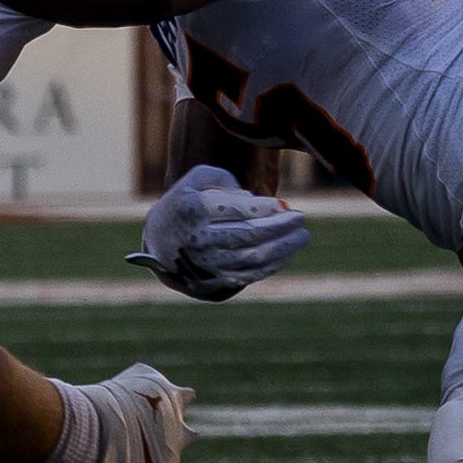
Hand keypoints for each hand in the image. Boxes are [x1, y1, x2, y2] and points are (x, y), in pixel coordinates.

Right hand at [130, 163, 309, 301]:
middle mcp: (196, 240)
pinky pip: (248, 276)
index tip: (286, 206)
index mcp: (192, 209)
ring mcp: (203, 265)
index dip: (268, 209)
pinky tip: (286, 253)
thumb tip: (260, 203)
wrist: (160, 240)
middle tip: (302, 220)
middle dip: (281, 229)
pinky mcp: (210, 283)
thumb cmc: (188, 201)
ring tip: (301, 237)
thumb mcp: (200, 179)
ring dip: (283, 249)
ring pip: (252, 259)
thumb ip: (227, 181)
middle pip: (250, 236)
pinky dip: (271, 266)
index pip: (239, 211)